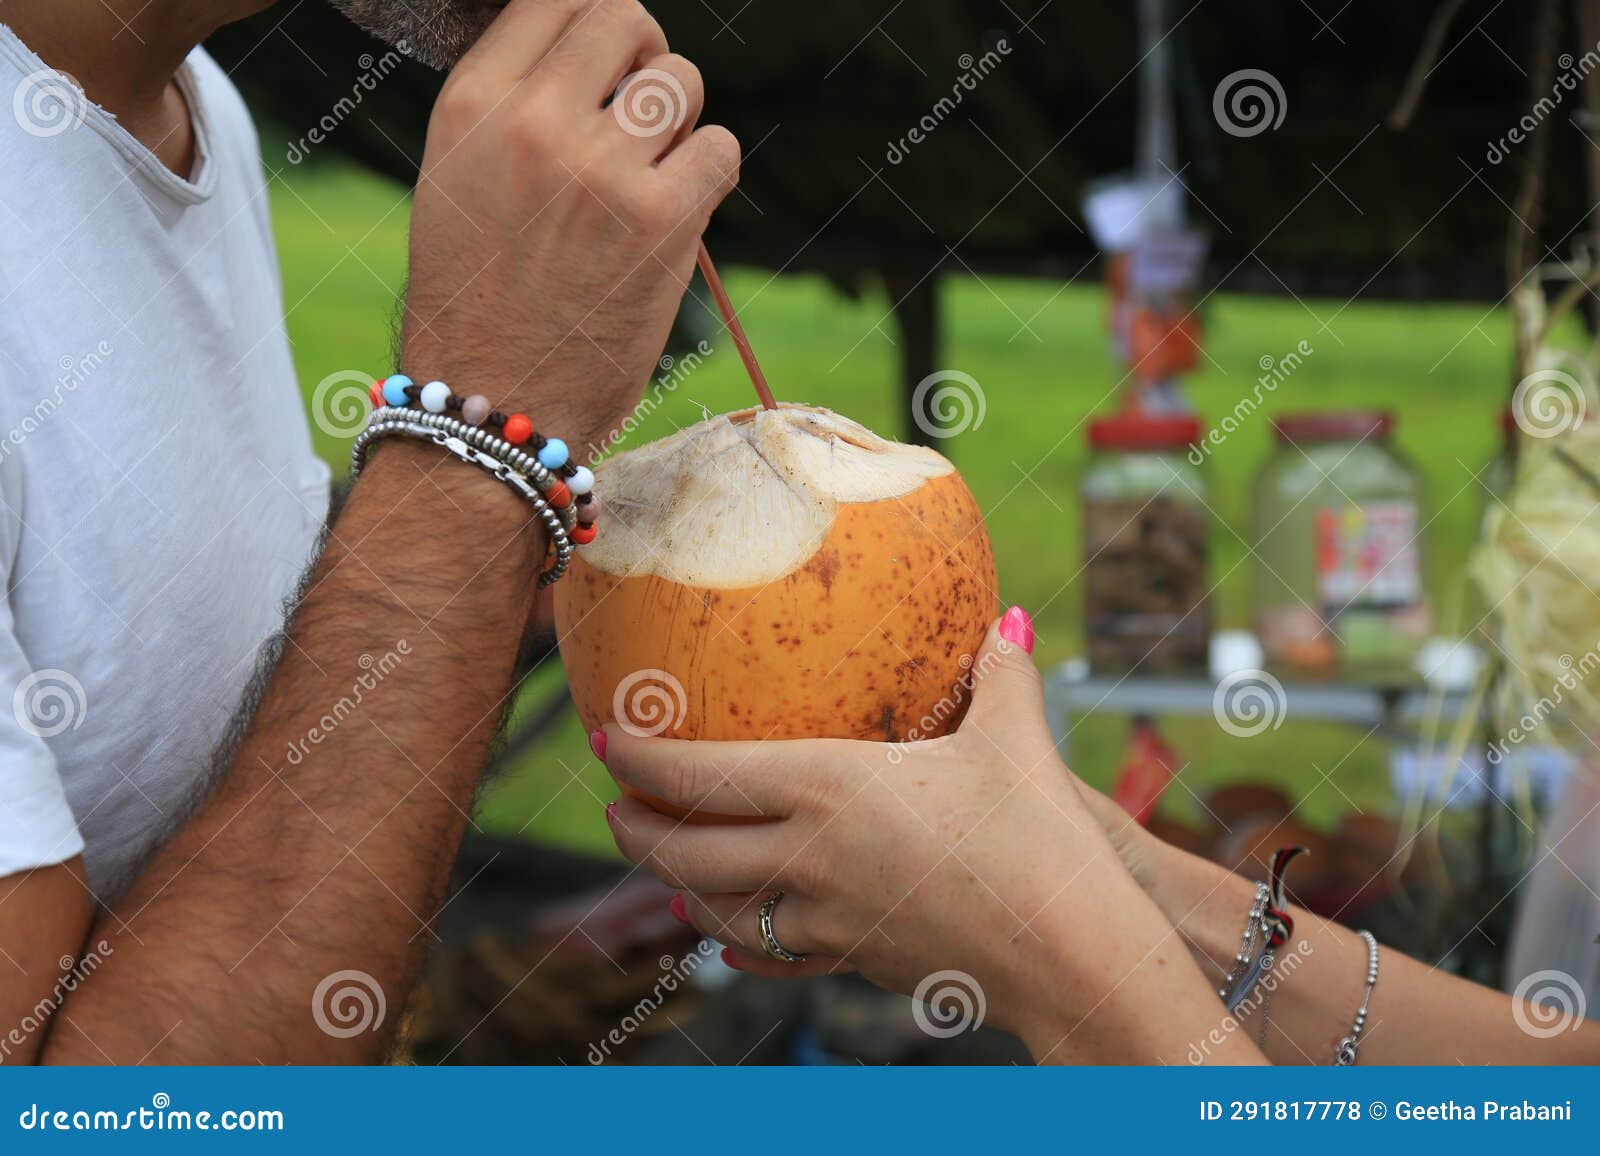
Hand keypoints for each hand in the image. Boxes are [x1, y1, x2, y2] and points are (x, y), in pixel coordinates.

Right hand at [401, 0, 739, 457]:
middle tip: (637, 113)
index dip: (594, 22)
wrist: (495, 403)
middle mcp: (536, 122)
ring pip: (682, 81)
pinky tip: (678, 209)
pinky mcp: (662, 220)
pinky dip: (711, 173)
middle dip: (643, 56)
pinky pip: (721, 148)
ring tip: (651, 173)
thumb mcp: (458, 177)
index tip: (605, 61)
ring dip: (680, 121)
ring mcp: (603, 169)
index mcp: (473, 103)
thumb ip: (516, 105)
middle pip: (625, 18)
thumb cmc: (477, 300)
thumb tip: (595, 52)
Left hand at [601, 610, 1151, 1043]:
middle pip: (688, 852)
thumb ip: (1002, 675)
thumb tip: (1011, 620)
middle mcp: (811, 855)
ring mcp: (828, 917)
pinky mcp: (856, 958)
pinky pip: (775, 955)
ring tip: (660, 870)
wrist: (1067, 952)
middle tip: (612, 808)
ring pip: (719, 912)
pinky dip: (737, 945)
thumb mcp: (1016, 742)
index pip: (702, 775)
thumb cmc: (1040, 839)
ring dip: (676, 888)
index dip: (641, 758)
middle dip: (636, 831)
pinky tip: (725, 944)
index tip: (606, 737)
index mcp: (830, 788)